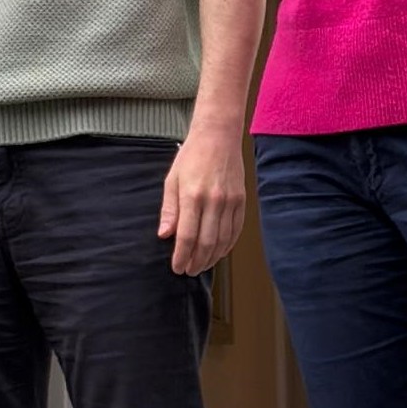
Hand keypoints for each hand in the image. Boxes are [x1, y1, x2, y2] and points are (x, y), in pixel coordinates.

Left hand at [159, 119, 249, 282]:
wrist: (218, 136)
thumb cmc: (192, 156)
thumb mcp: (172, 180)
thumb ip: (169, 209)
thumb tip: (165, 235)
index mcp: (193, 195)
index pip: (186, 235)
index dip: (181, 255)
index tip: (177, 267)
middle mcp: (214, 200)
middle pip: (206, 242)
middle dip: (196, 261)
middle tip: (188, 271)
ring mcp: (230, 201)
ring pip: (223, 239)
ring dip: (212, 257)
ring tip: (201, 266)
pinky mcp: (241, 200)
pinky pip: (236, 230)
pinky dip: (227, 245)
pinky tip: (219, 253)